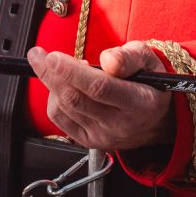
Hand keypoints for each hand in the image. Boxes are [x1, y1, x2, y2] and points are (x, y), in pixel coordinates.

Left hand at [27, 42, 174, 150]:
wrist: (157, 119)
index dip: (72, 72)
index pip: (99, 88)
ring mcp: (103, 136)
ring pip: (64, 108)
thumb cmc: (150, 83)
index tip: (52, 56)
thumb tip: (107, 60)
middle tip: (38, 54)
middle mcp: (121, 125)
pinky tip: (61, 85)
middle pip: (75, 99)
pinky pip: (60, 119)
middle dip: (51, 74)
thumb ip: (128, 57)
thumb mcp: (148, 60)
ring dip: (52, 83)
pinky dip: (54, 98)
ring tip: (57, 66)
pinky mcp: (90, 141)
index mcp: (139, 103)